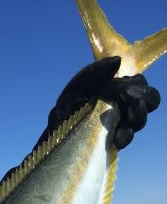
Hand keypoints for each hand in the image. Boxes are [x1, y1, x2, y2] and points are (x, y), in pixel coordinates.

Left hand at [46, 56, 160, 148]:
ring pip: (140, 119)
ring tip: (127, 118)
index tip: (121, 89)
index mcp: (118, 90)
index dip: (137, 84)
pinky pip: (127, 138)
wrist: (54, 136)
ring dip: (138, 116)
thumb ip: (95, 72)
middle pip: (149, 99)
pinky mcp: (113, 143)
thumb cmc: (65, 109)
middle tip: (129, 99)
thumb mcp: (77, 86)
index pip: (139, 83)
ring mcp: (120, 125)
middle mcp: (123, 106)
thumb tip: (117, 61)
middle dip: (144, 98)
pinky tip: (118, 137)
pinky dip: (125, 136)